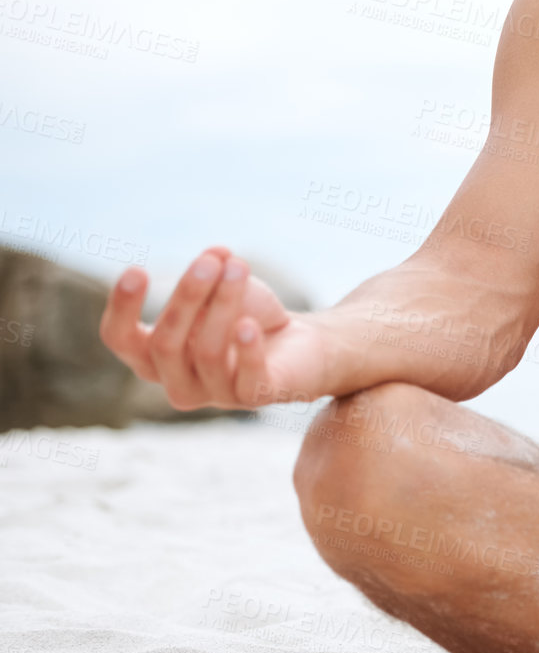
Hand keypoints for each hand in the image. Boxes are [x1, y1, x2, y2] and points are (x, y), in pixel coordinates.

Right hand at [99, 247, 330, 409]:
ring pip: (207, 354)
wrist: (303, 345)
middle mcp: (178, 382)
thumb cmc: (249, 315)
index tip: (137, 269)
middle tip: (208, 261)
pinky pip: (246, 381)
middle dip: (185, 298)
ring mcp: (216, 395)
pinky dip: (247, 351)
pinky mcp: (254, 398)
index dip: (122, 309)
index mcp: (155, 356)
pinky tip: (249, 325)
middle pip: (165, 345)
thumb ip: (211, 274)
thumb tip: (217, 255)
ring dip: (223, 306)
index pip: (120, 340)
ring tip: (239, 268)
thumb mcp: (224, 289)